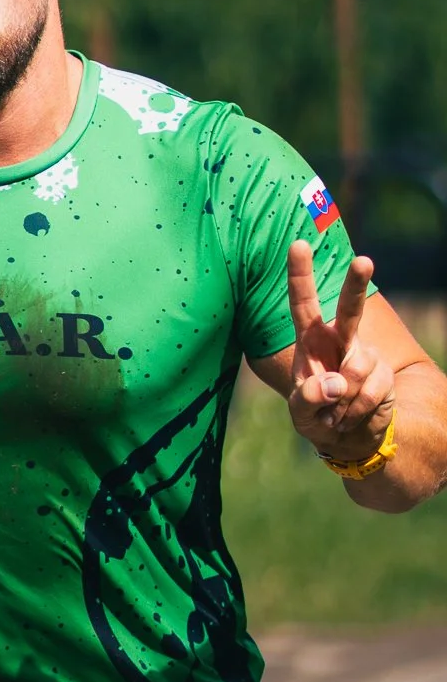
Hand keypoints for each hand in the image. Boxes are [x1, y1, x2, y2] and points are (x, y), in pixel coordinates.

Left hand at [287, 241, 395, 460]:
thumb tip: (334, 383)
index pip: (303, 304)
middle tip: (364, 260)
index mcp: (311, 340)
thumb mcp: (301, 412)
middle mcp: (340, 340)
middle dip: (357, 284)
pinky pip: (370, 390)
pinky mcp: (383, 374)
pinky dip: (357, 410)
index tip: (298, 244)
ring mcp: (364, 355)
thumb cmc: (317, 414)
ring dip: (342, 400)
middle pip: (351, 308)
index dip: (300, 275)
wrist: (348, 438)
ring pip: (357, 367)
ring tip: (335, 412)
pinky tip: (350, 416)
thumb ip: (308, 397)